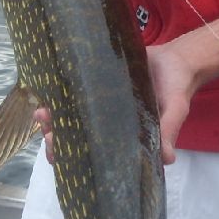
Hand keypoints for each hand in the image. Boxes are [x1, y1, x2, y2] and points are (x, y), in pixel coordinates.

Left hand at [32, 40, 198, 166]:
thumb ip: (169, 131)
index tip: (61, 155)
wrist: (176, 58)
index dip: (77, 157)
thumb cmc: (176, 88)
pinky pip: (75, 93)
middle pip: (78, 137)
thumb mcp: (175, 109)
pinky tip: (47, 94)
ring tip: (42, 114)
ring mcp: (101, 105)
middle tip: (47, 134)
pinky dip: (61, 96)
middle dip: (59, 138)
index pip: (97, 153)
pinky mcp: (97, 85)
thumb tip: (168, 159)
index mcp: (125, 136)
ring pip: (72, 116)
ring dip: (54, 118)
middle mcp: (109, 124)